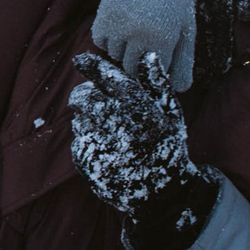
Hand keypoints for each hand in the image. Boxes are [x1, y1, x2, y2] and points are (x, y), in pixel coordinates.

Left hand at [67, 50, 219, 249]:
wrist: (160, 194)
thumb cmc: (167, 147)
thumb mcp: (171, 114)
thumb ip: (158, 84)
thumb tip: (148, 55)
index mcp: (139, 109)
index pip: (109, 79)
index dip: (92, 66)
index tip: (81, 59)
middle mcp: (119, 125)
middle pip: (83, 97)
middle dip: (83, 94)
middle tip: (91, 98)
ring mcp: (101, 146)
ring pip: (79, 119)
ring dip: (87, 118)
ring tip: (107, 129)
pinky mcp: (89, 163)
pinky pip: (78, 141)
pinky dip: (87, 140)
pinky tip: (106, 147)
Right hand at [91, 0, 197, 91]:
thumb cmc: (176, 1)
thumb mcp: (186, 31)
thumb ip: (183, 62)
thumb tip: (179, 90)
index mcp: (161, 40)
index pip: (151, 74)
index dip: (153, 72)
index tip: (155, 64)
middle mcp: (137, 34)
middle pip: (131, 68)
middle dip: (138, 64)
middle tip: (145, 48)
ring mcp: (119, 24)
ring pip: (114, 55)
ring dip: (123, 50)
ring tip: (135, 33)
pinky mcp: (104, 14)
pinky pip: (100, 41)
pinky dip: (107, 40)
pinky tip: (120, 29)